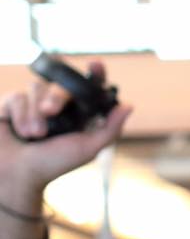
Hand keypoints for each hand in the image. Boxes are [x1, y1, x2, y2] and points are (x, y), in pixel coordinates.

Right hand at [0, 60, 133, 211]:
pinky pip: (16, 96)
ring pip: (36, 87)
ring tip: (34, 135)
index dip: (94, 74)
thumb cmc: (52, 164)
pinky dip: (20, 114)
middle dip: (56, 97)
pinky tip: (20, 131)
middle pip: (60, 86)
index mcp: (77, 115)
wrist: (17, 174)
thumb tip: (128, 105)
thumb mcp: (87, 148)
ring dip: (35, 113)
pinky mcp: (11, 105)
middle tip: (50, 112)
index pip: (88, 88)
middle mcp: (56, 106)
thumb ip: (109, 128)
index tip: (96, 64)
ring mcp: (33, 104)